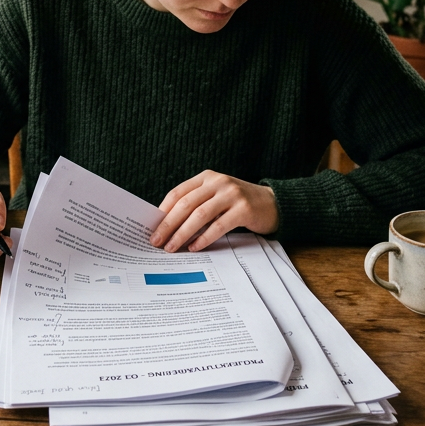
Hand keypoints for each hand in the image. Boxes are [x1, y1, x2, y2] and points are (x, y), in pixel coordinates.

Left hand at [150, 171, 278, 252]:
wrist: (272, 203)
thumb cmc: (237, 204)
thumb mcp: (215, 197)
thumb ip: (196, 205)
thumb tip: (167, 225)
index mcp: (206, 178)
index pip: (178, 193)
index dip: (162, 211)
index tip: (151, 228)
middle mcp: (218, 182)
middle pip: (186, 204)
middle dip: (168, 224)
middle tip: (157, 241)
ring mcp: (232, 194)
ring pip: (200, 215)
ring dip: (183, 233)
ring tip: (172, 247)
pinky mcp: (244, 209)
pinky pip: (219, 226)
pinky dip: (204, 238)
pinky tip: (195, 247)